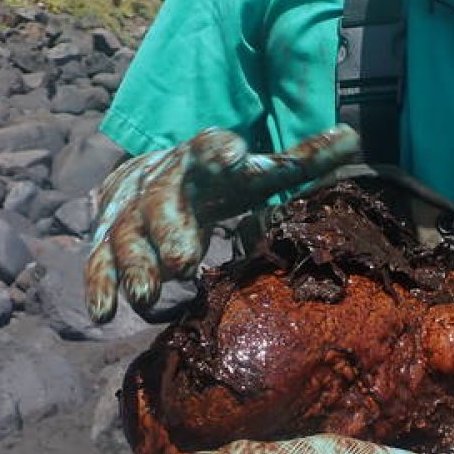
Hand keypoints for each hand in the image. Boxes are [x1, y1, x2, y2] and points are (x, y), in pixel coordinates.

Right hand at [83, 125, 359, 321]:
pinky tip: (103, 313)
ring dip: (132, 266)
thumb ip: (303, 159)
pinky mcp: (107, 239)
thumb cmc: (221, 179)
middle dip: (168, 230)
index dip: (219, 151)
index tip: (235, 154)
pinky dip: (99, 285)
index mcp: (200, 159)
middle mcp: (159, 182)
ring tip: (146, 296)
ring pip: (124, 236)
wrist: (150, 171)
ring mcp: (128, 212)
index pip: (209, 148)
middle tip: (182, 261)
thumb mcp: (260, 170)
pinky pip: (98, 262)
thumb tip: (354, 140)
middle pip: (161, 200)